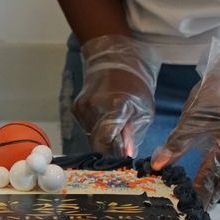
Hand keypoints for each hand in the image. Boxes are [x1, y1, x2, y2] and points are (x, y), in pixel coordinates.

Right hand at [74, 34, 158, 156]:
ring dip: (103, 137)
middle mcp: (93, 105)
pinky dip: (97, 128)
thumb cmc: (135, 87)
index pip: (105, 140)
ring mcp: (82, 106)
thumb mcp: (144, 111)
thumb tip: (126, 155)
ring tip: (116, 123)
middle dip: (109, 148)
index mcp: (115, 105)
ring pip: (91, 136)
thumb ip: (133, 135)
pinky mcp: (76, 107)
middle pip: (96, 142)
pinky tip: (105, 116)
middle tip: (122, 145)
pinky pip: (86, 128)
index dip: (112, 153)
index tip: (121, 158)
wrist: (115, 61)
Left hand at [150, 41, 219, 204]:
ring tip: (188, 204)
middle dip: (202, 198)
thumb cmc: (215, 94)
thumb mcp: (192, 119)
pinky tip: (199, 187)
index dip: (194, 194)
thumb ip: (176, 145)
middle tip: (181, 212)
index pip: (210, 178)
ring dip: (208, 191)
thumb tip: (157, 166)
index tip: (179, 208)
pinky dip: (213, 180)